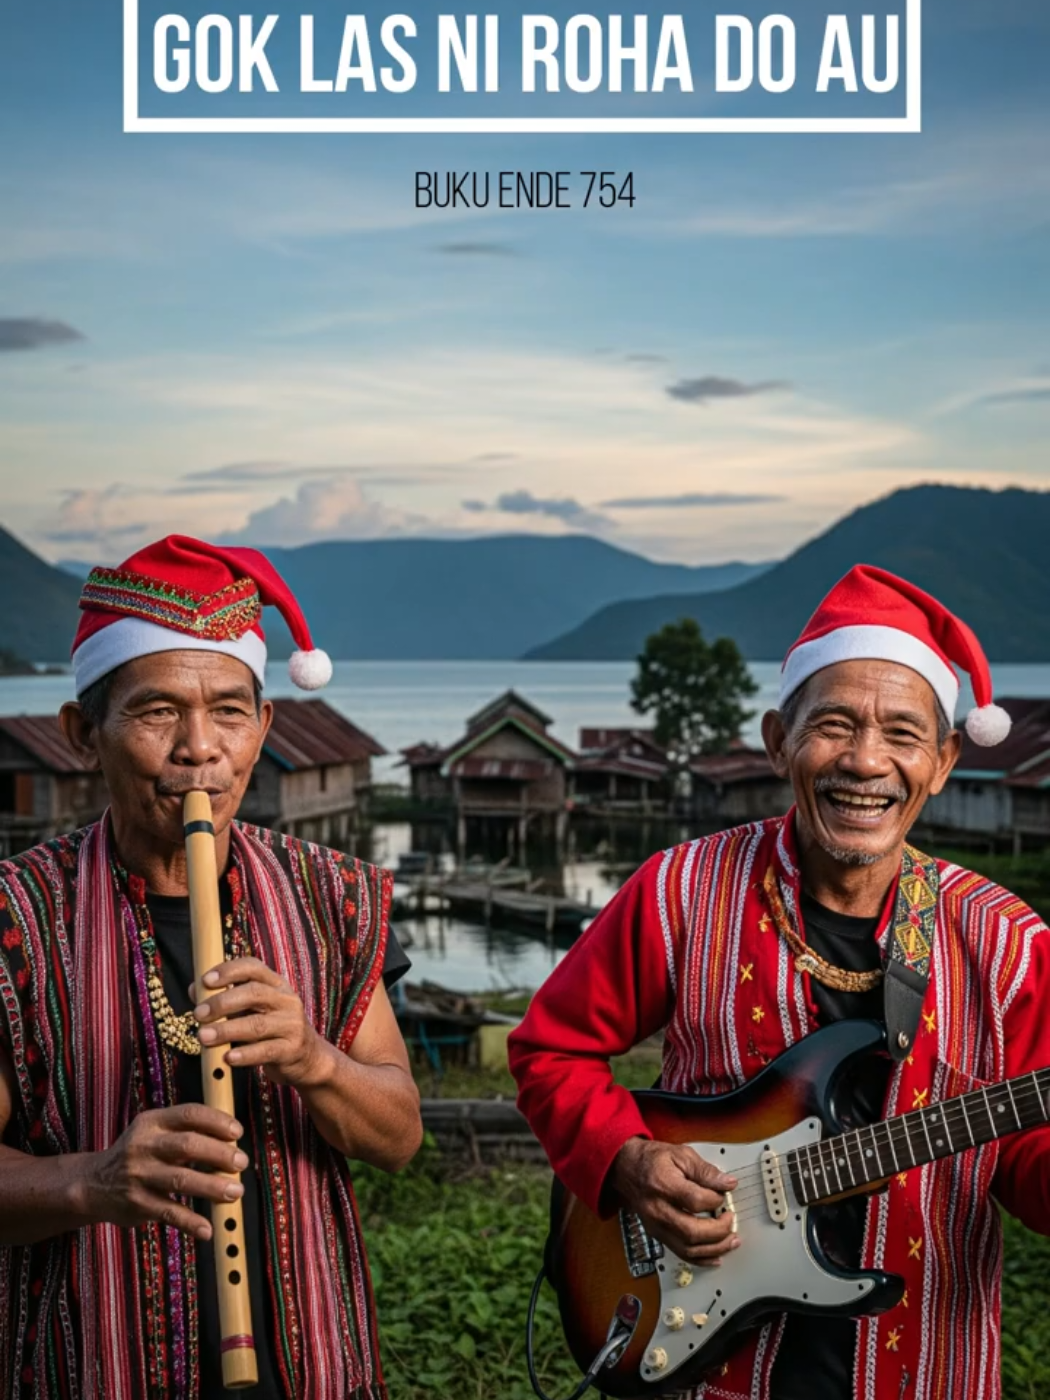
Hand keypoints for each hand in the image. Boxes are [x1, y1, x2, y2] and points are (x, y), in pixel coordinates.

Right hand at [85, 1103, 246, 1239]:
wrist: (93, 1184)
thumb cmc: (138, 1154)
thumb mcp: (154, 1131)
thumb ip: (186, 1130)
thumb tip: (232, 1138)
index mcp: (152, 1122)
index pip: (189, 1114)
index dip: (217, 1121)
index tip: (238, 1132)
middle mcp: (144, 1146)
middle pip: (188, 1145)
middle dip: (219, 1154)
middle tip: (242, 1162)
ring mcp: (139, 1176)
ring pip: (181, 1179)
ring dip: (212, 1186)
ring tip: (236, 1192)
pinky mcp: (137, 1204)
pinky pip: (169, 1212)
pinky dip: (190, 1222)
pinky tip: (208, 1229)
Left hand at [193, 956, 324, 1087]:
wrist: (307, 1057)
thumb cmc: (271, 1029)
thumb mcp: (252, 1010)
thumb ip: (226, 999)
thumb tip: (195, 990)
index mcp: (275, 984)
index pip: (253, 968)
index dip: (229, 971)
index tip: (206, 980)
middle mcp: (286, 1000)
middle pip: (254, 993)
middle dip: (222, 1002)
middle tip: (198, 1014)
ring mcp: (291, 1025)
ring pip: (257, 1024)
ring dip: (227, 1030)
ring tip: (203, 1037)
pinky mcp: (292, 1049)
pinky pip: (266, 1051)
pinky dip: (245, 1054)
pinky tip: (228, 1058)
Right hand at [609, 1138, 739, 1265]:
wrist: (627, 1169)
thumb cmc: (653, 1160)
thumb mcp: (681, 1155)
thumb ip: (705, 1170)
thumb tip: (727, 1183)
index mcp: (663, 1185)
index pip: (694, 1201)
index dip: (715, 1199)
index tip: (724, 1193)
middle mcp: (657, 1209)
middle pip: (691, 1231)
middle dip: (719, 1231)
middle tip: (730, 1220)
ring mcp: (656, 1226)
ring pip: (687, 1249)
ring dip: (714, 1249)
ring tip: (731, 1241)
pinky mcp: (657, 1235)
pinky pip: (680, 1254)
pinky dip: (701, 1259)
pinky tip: (715, 1256)